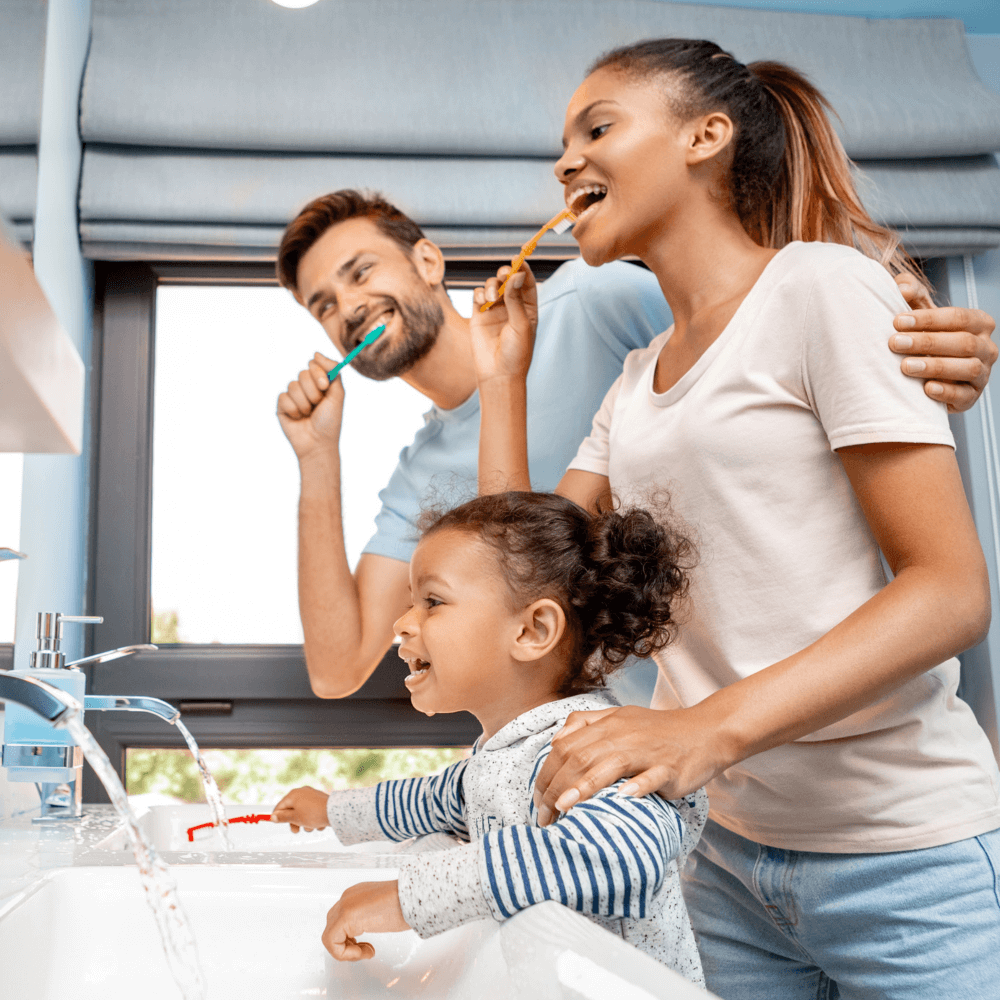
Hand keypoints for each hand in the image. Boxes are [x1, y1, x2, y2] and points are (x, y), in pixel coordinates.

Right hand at [270, 785, 329, 832]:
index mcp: (294, 794)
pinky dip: (314, 819)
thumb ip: (283, 818)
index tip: (276, 823)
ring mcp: (312, 796)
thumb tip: (273, 817)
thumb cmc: (313, 814)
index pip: (280, 805)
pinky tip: (320, 824)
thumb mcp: (295, 818)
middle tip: (297, 831)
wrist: (334, 812)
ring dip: (305, 823)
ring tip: (312, 827)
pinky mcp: (320, 801)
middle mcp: (302, 792)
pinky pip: (313, 812)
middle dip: (294, 822)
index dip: (277, 815)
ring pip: (303, 813)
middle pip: (292, 810)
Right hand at [276, 352, 345, 459]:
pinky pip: (283, 397)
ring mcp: (293, 396)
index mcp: (320, 383)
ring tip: (308, 414)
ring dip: (304, 403)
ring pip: (293, 386)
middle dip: (313, 392)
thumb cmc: (330, 422)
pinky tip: (298, 418)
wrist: (318, 444)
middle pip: (303, 374)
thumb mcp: (337, 396)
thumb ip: (333, 373)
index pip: (314, 364)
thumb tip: (316, 354)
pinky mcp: (282, 406)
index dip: (318, 373)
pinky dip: (293, 409)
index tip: (324, 386)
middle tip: (317, 405)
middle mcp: (306, 387)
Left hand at [322, 880, 409, 960]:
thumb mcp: (382, 910)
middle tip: (366, 951)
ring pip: (330, 936)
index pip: (341, 921)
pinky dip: (344, 953)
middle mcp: (347, 897)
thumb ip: (369, 916)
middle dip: (347, 945)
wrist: (414, 896)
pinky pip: (331, 942)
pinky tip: (363, 952)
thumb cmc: (407, 903)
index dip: (351, 940)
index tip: (368, 946)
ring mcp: (345, 905)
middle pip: (333, 928)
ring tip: (366, 952)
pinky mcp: (346, 916)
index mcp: (356, 895)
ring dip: (346, 951)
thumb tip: (368, 928)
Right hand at [470, 261, 538, 386]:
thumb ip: (516, 299)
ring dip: (491, 285)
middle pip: (507, 280)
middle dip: (505, 273)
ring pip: (492, 285)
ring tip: (491, 297)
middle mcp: (511, 306)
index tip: (518, 257)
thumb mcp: (521, 324)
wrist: (498, 374)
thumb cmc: (516, 353)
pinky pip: (477, 296)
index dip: (522, 267)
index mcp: (528, 308)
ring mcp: (495, 310)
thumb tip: (516, 274)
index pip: (526, 281)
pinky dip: (479, 293)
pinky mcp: (479, 315)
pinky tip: (482, 301)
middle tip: (504, 274)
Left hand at [533, 705, 725, 825]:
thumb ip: (586, 723)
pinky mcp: (669, 767)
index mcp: (607, 724)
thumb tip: (556, 740)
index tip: (537, 798)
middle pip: (580, 757)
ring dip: (584, 786)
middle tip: (544, 815)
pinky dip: (637, 787)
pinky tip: (623, 798)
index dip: (546, 772)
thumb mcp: (619, 717)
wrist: (706, 731)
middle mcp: (622, 735)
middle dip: (556, 786)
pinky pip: (651, 776)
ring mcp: (646, 751)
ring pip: (609, 765)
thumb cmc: (659, 731)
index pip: (565, 746)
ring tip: (565, 807)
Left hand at [892, 274, 996, 412]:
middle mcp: (986, 347)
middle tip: (894, 343)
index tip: (897, 321)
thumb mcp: (919, 313)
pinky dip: (946, 392)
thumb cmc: (923, 336)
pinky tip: (926, 389)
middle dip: (927, 342)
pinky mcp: (972, 397)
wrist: (925, 373)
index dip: (928, 319)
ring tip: (905, 366)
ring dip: (936, 366)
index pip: (958, 317)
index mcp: (978, 322)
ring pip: (968, 368)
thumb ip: (912, 294)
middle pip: (963, 342)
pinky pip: (964, 395)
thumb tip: (902, 287)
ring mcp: (982, 373)